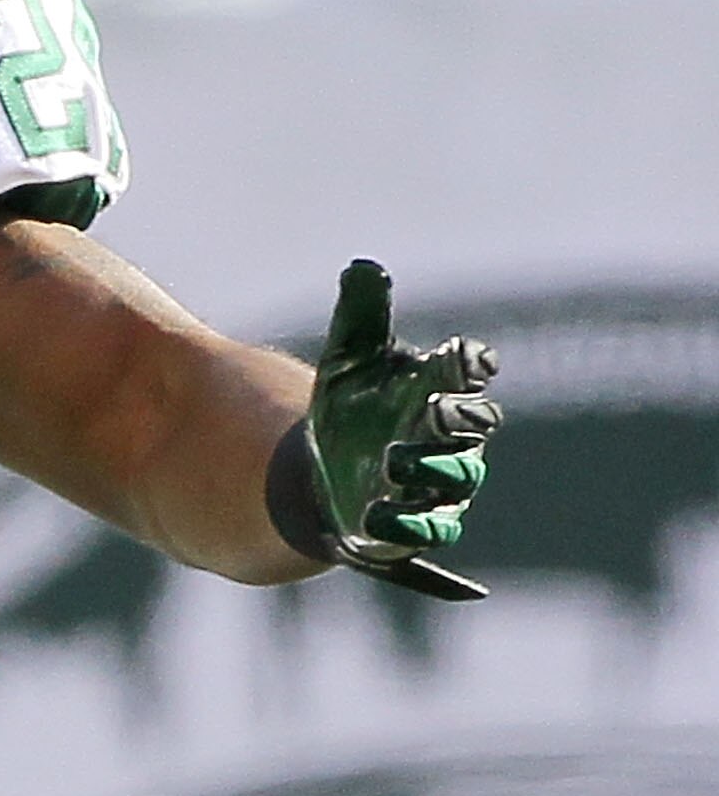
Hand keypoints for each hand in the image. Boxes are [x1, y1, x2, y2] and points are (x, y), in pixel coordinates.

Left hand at [301, 260, 500, 599]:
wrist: (325, 465)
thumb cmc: (352, 403)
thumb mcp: (348, 359)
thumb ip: (361, 317)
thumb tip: (363, 267)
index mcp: (439, 389)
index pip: (467, 372)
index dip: (469, 365)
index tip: (465, 358)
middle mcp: (450, 437)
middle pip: (471, 427)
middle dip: (457, 420)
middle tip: (434, 411)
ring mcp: (438, 482)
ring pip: (453, 478)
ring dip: (428, 470)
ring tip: (392, 461)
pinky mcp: (417, 523)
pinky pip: (425, 528)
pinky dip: (405, 522)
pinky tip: (375, 516)